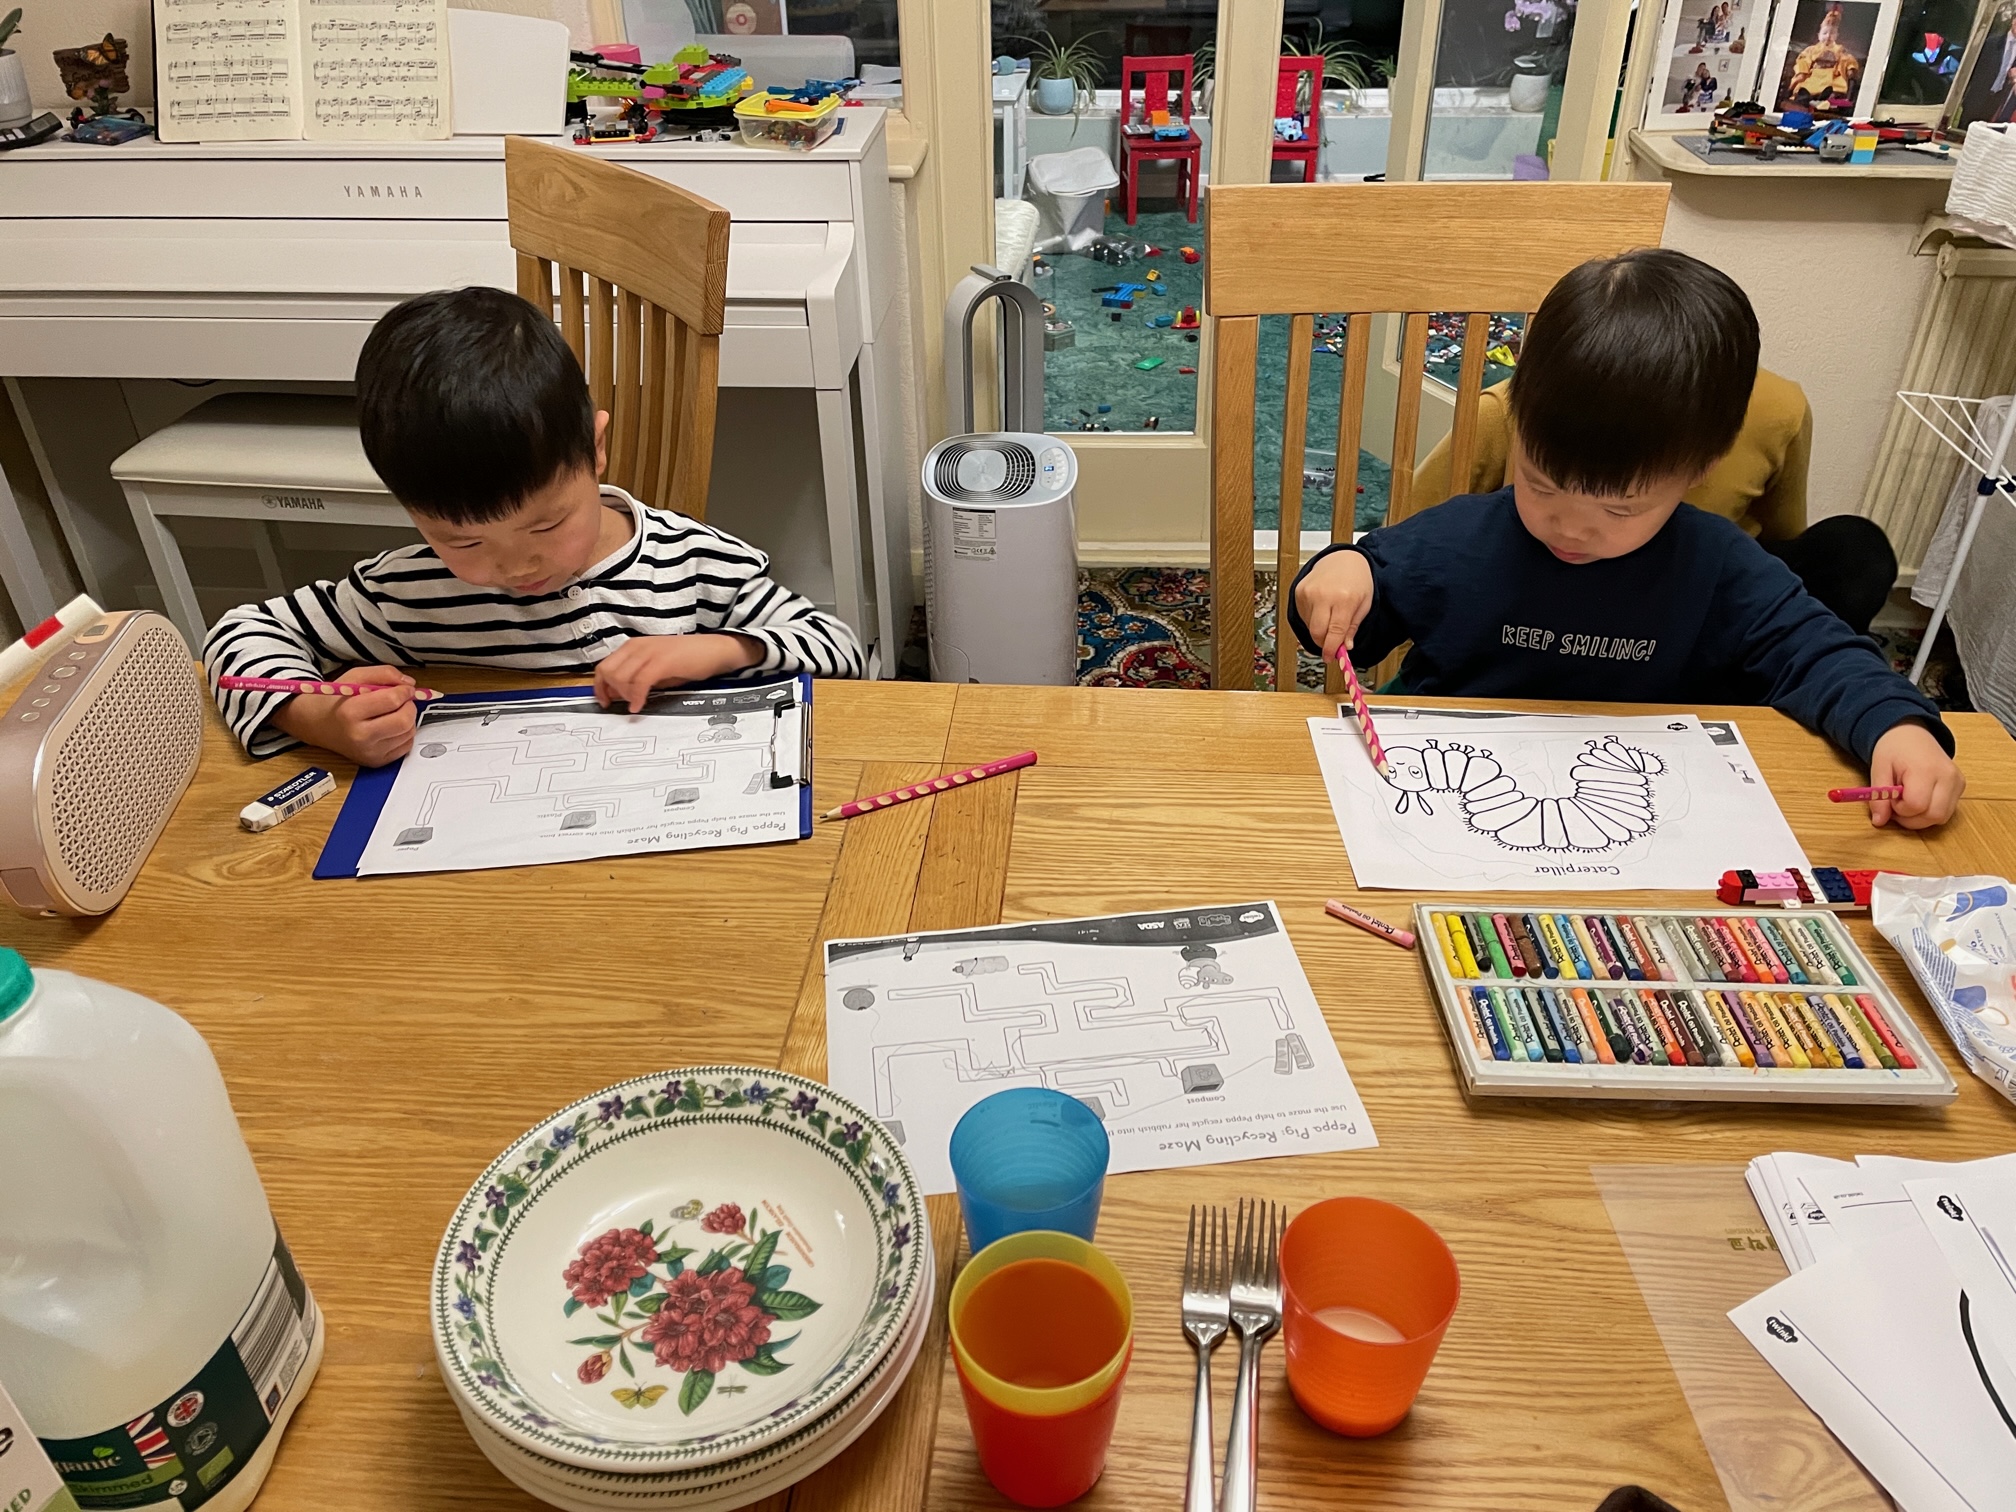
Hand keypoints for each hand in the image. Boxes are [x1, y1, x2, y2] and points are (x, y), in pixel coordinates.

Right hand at [268, 665, 418, 767]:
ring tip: (391, 713)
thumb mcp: (355, 677)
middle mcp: (360, 736)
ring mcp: (369, 752)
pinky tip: (390, 727)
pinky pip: (406, 746)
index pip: (392, 700)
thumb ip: (384, 674)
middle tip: (401, 700)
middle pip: (404, 721)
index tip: (404, 688)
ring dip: (407, 719)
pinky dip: (404, 734)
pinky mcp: (376, 762)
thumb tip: (410, 683)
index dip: (404, 691)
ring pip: (409, 733)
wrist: (317, 724)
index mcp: (351, 712)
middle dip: (409, 706)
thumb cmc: (337, 701)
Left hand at [593, 633, 763, 712]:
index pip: (604, 665)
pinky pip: (639, 683)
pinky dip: (636, 697)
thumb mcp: (657, 667)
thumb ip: (637, 677)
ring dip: (623, 695)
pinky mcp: (662, 662)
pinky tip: (638, 706)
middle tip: (618, 703)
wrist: (715, 650)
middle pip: (607, 671)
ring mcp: (649, 653)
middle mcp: (637, 647)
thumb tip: (620, 693)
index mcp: (634, 646)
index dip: (599, 685)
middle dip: (609, 691)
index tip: (604, 699)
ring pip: (620, 677)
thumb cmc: (689, 659)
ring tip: (634, 704)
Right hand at [1293, 550, 1375, 664]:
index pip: (1334, 633)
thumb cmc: (1357, 580)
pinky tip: (1322, 609)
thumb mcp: (1364, 604)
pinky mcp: (1299, 592)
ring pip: (1309, 626)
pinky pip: (1303, 616)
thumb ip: (1353, 627)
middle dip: (1323, 644)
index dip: (1331, 649)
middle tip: (1331, 645)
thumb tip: (1345, 647)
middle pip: (1317, 633)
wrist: (1343, 558)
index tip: (1331, 658)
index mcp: (1345, 599)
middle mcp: (1324, 595)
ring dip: (1319, 630)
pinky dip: (1312, 619)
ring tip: (1331, 617)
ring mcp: (1309, 593)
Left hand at [1868, 721, 1964, 829]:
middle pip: (1934, 816)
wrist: (1911, 733)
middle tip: (1897, 804)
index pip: (1916, 806)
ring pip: (1942, 817)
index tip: (1891, 797)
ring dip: (1921, 817)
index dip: (1899, 808)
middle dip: (1911, 818)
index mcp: (1926, 770)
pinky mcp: (1961, 786)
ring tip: (1908, 799)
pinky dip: (1930, 812)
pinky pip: (1947, 811)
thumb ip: (1879, 798)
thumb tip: (1879, 822)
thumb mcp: (1878, 770)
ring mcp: (1958, 782)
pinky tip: (1920, 798)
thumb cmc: (1894, 749)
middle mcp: (1948, 777)